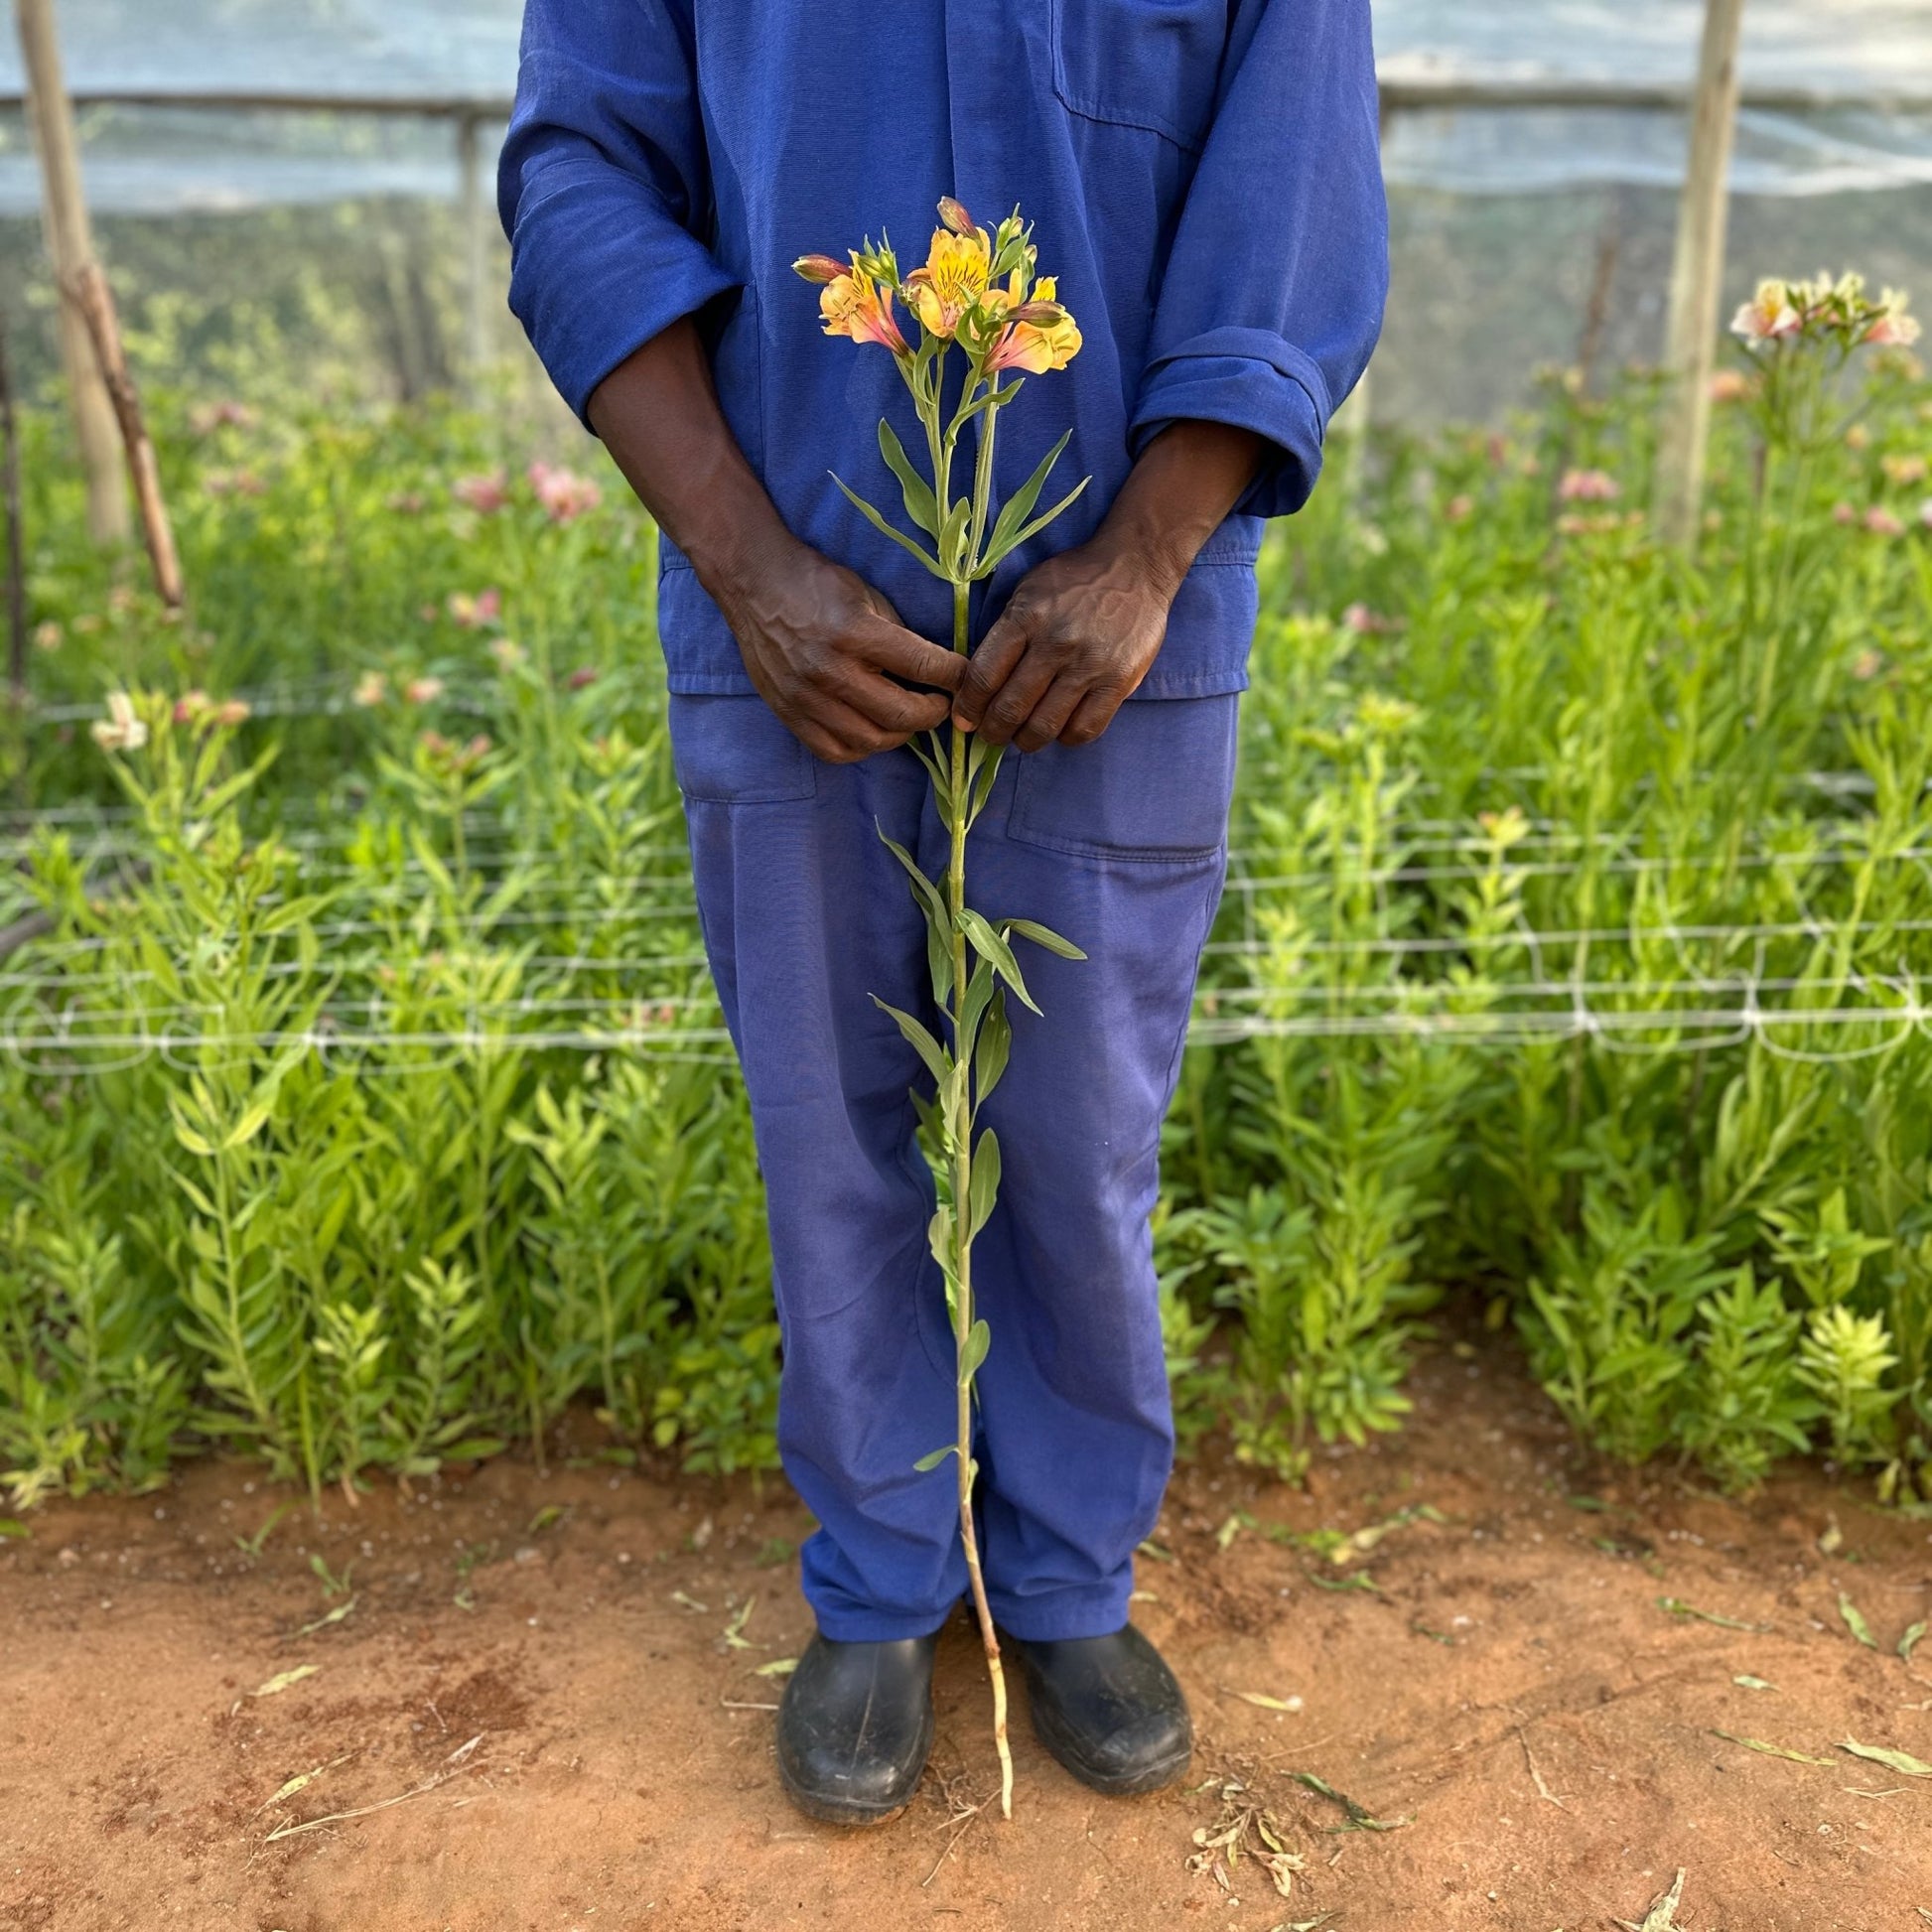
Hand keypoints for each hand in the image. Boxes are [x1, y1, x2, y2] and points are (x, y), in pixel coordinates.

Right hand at [715, 533, 964, 763]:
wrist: (754, 584)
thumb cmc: (816, 583)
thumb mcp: (866, 595)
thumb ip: (899, 635)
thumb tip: (935, 669)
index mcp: (854, 633)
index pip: (921, 665)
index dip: (953, 676)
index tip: (965, 678)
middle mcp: (830, 671)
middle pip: (900, 716)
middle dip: (932, 713)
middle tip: (940, 704)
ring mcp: (806, 698)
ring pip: (871, 741)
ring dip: (900, 734)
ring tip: (907, 717)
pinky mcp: (789, 714)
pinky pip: (835, 751)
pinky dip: (863, 747)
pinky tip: (872, 729)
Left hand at [950, 420, 1263, 751]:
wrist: (1135, 566)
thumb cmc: (1074, 579)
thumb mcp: (1028, 590)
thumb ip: (1005, 633)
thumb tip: (977, 682)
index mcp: (1026, 618)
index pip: (984, 676)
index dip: (969, 707)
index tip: (964, 719)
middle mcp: (1056, 644)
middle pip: (1011, 707)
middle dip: (993, 730)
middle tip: (991, 735)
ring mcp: (1090, 665)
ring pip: (1045, 725)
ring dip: (1026, 740)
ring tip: (1023, 737)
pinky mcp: (1119, 681)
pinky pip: (1085, 728)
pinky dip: (1066, 738)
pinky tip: (1060, 730)